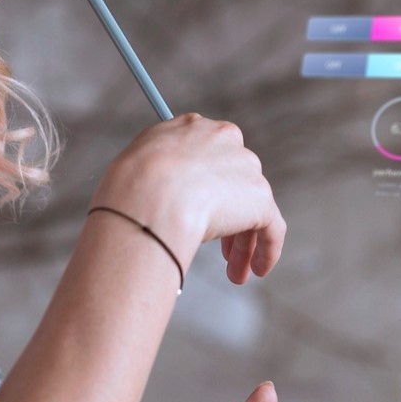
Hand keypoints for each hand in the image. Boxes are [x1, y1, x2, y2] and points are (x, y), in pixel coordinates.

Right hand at [94, 113, 284, 284]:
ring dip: (243, 243)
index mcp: (192, 128)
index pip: (208, 157)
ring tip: (234, 274)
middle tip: (219, 251)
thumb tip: (162, 199)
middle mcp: (224, 139)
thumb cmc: (128, 187)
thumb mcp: (137, 168)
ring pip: (252, 208)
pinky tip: (257, 270)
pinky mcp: (260, 197)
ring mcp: (245, 167)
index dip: (205, 188)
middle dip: (228, 217)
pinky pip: (272, 227)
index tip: (198, 211)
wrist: (147, 195)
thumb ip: (157, 174)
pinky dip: (267, 249)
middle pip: (234, 182)